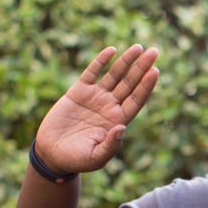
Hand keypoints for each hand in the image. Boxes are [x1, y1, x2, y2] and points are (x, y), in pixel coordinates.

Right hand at [35, 45, 159, 173]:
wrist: (52, 154)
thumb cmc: (76, 160)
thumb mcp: (96, 157)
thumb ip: (111, 145)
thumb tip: (122, 127)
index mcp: (118, 121)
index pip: (137, 100)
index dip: (146, 86)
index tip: (155, 71)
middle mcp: (110, 106)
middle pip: (130, 83)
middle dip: (142, 68)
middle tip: (155, 51)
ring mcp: (95, 98)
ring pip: (115, 75)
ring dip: (126, 61)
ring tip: (138, 47)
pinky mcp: (78, 92)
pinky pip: (92, 73)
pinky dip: (101, 61)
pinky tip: (111, 50)